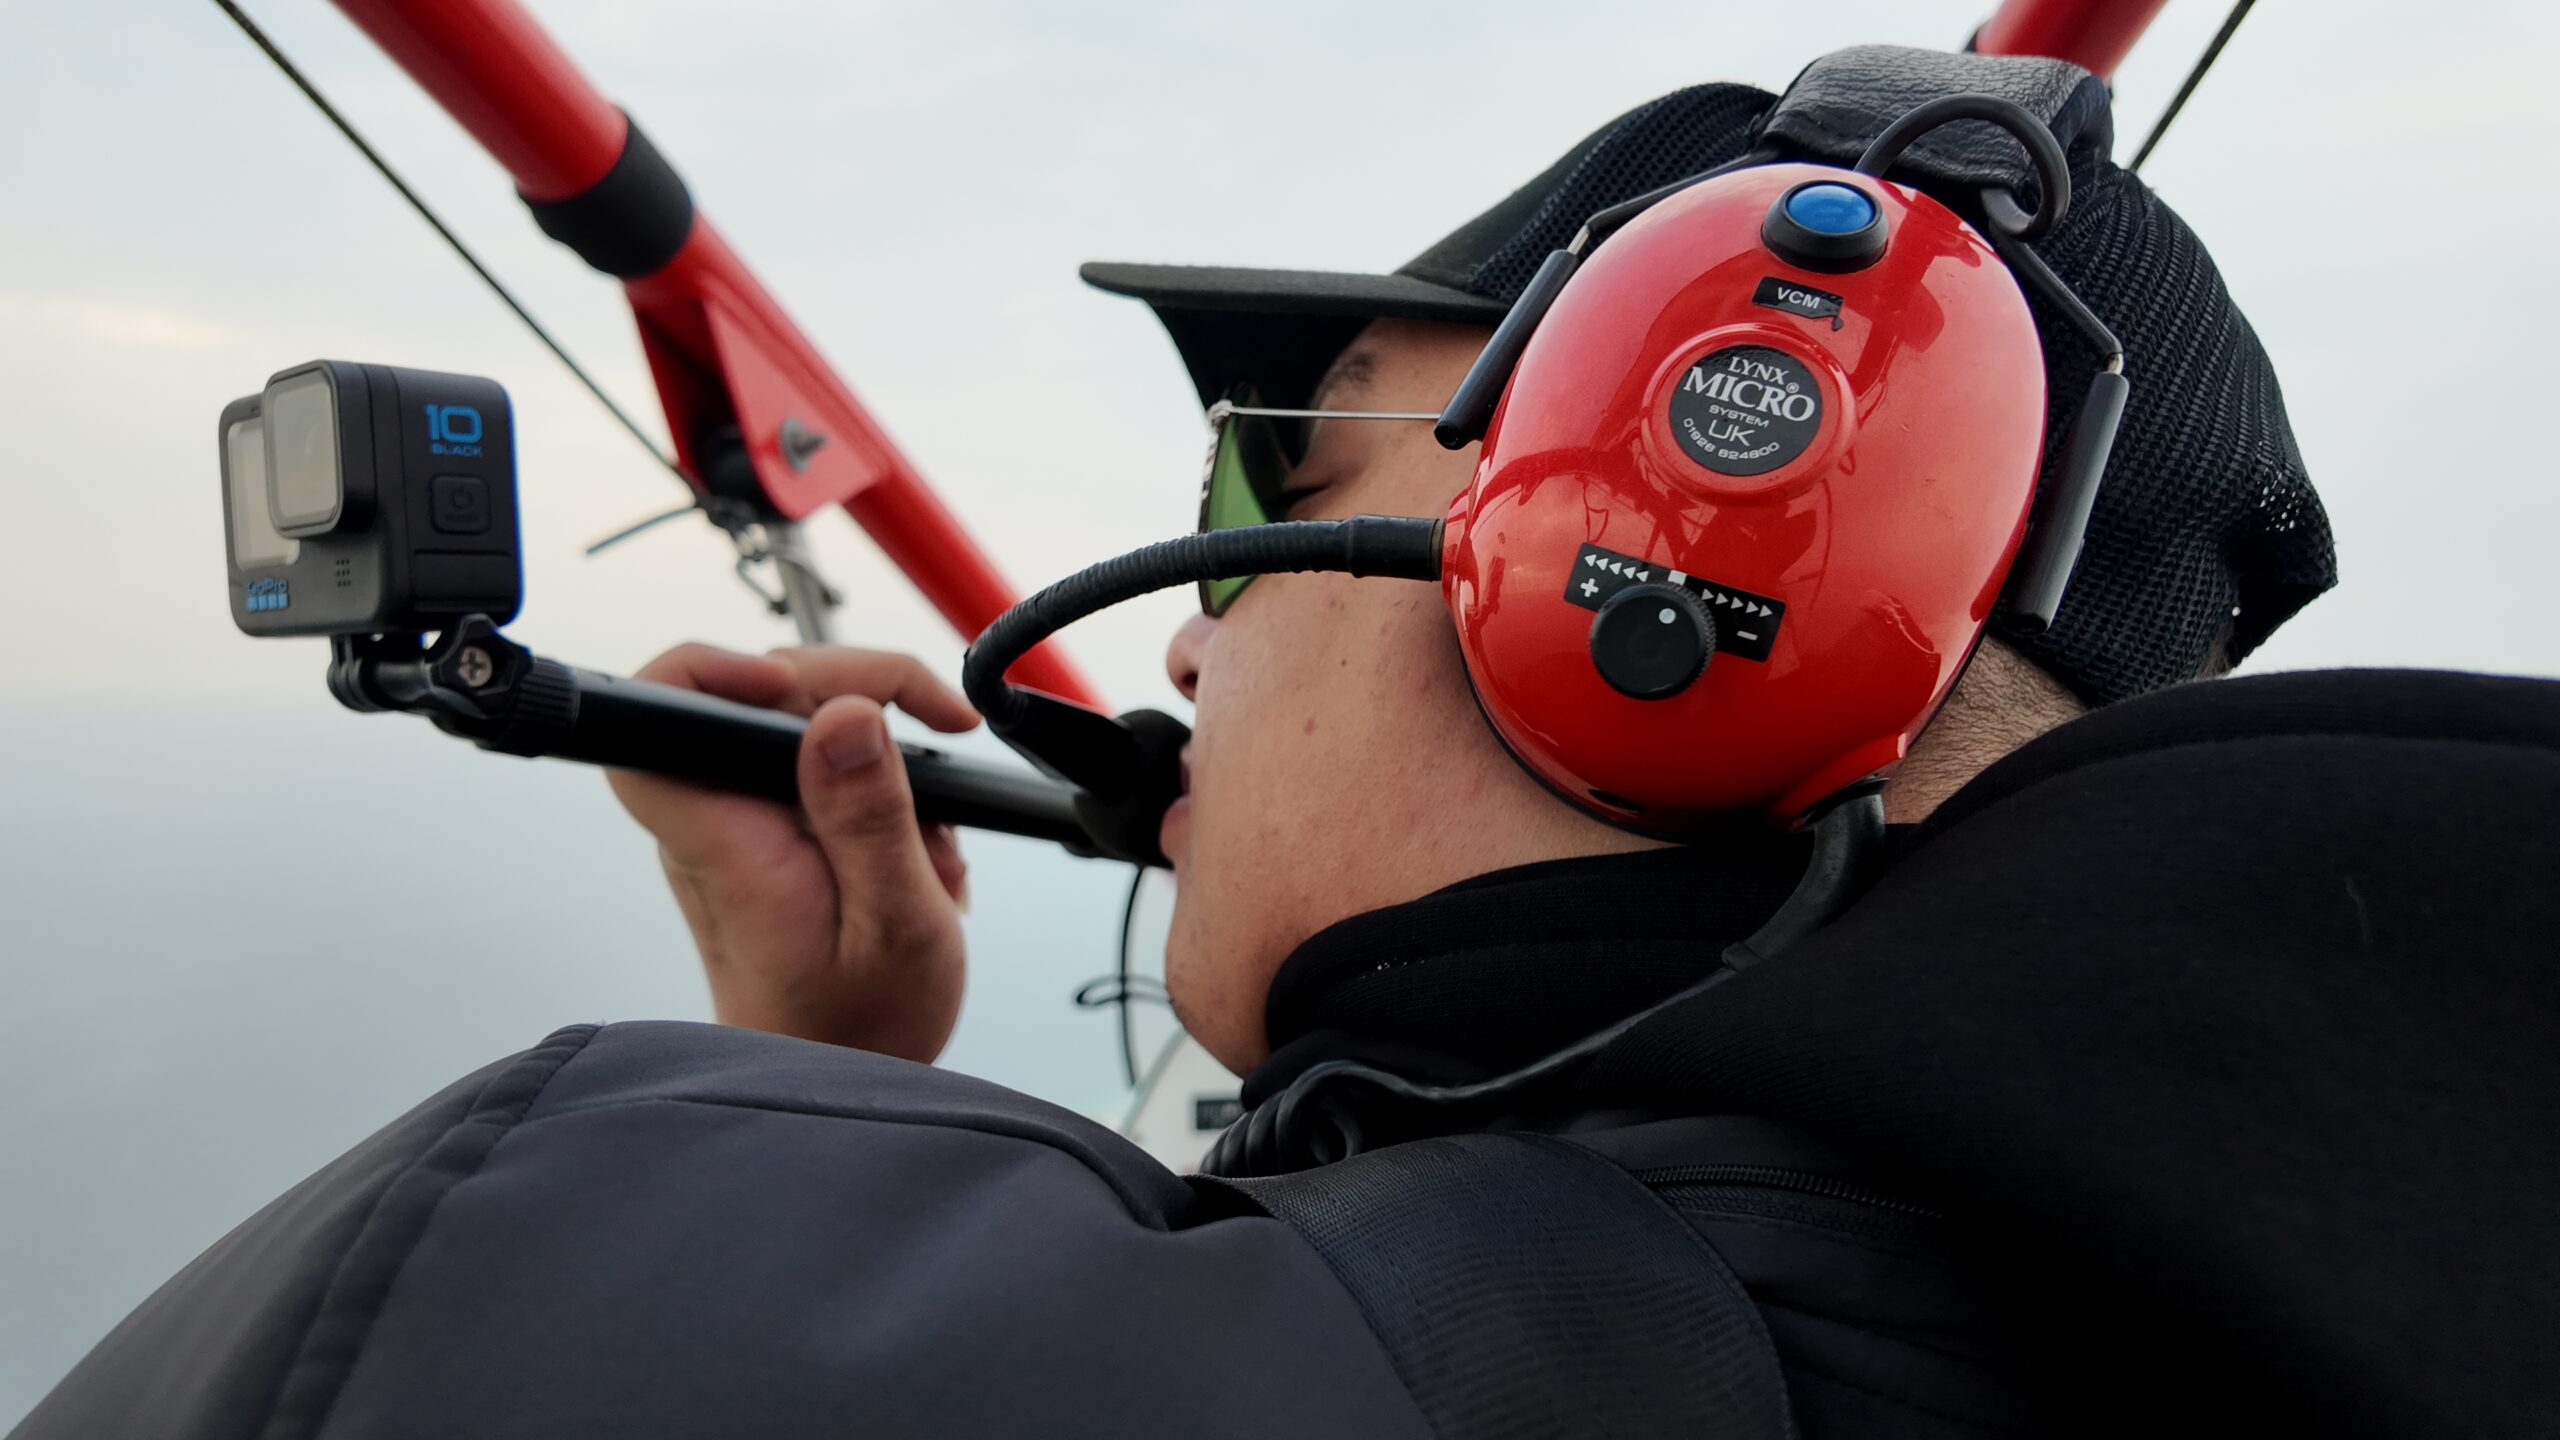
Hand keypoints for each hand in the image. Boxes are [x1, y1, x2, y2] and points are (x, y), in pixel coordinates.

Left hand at [608, 643, 978, 1061]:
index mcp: (728, 842)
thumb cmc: (859, 1030)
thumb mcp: (898, 925)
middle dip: (861, 696)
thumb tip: (846, 714)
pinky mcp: (768, 834)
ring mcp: (741, 826)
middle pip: (758, 696)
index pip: (657, 715)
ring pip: (801, 726)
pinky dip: (882, 792)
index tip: (798, 687)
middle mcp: (719, 822)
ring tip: (928, 840)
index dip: (710, 671)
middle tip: (939, 732)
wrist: (839, 1083)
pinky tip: (914, 850)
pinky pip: (819, 769)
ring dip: (884, 757)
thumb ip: (870, 818)